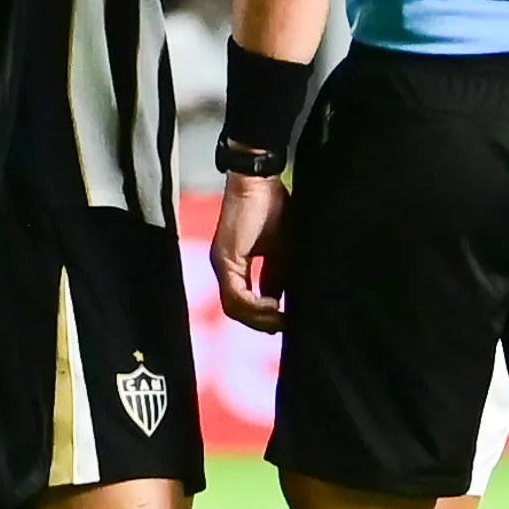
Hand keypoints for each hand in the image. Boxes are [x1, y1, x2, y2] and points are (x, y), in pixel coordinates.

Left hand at [212, 171, 289, 331]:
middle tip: (285, 327)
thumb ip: (279, 274)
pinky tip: (274, 305)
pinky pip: (236, 295)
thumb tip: (283, 300)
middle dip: (261, 323)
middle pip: (236, 310)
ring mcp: (222, 263)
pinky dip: (255, 305)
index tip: (286, 323)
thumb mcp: (282, 248)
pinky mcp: (226, 258)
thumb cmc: (274, 206)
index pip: (244, 301)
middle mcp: (224, 267)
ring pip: (233, 307)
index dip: (263, 316)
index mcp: (235, 264)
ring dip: (258, 318)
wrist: (259, 180)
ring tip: (281, 319)